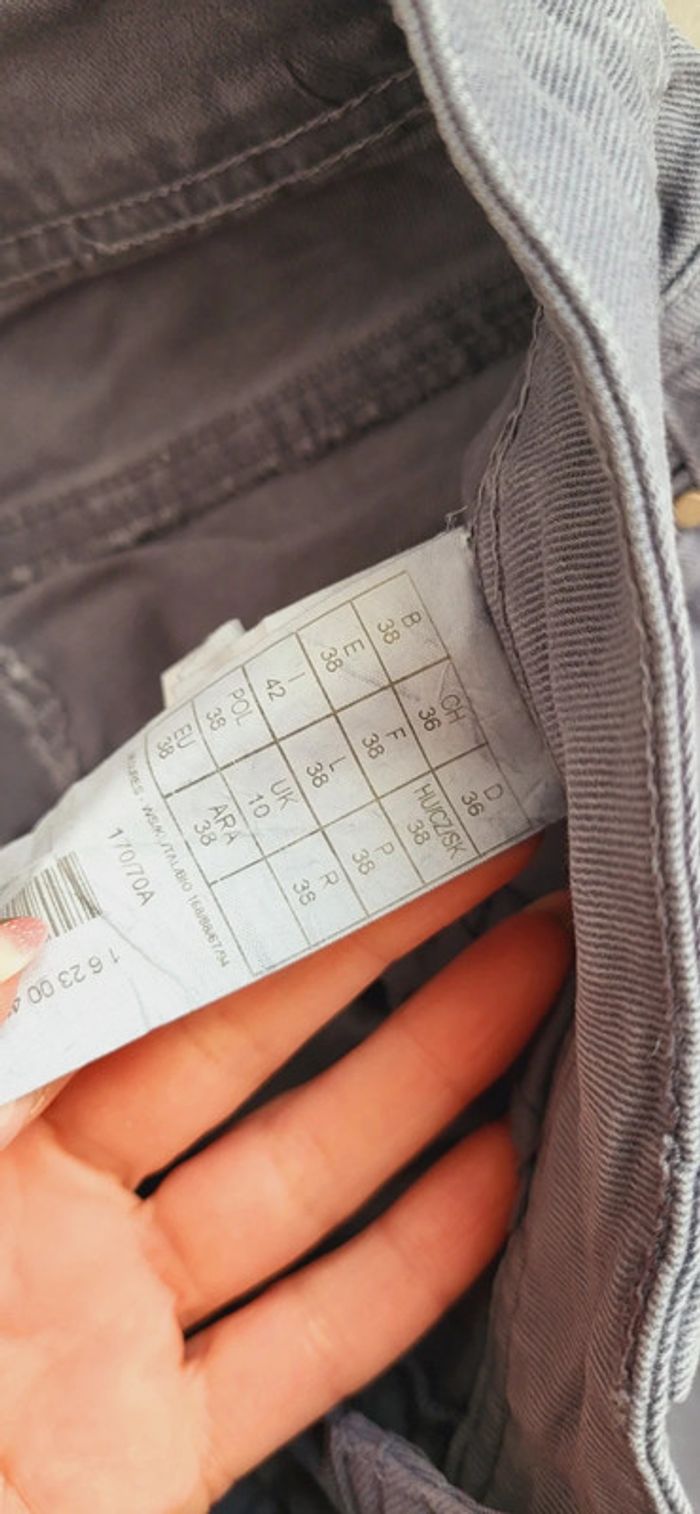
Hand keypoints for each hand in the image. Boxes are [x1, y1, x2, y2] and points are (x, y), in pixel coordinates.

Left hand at [0, 841, 571, 1512]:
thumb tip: (32, 932)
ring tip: (523, 993)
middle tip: (476, 890)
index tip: (334, 852)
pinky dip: (402, 1275)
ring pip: (297, 1193)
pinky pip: (301, 1351)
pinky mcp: (158, 1454)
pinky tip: (486, 1185)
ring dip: (421, 1094)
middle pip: (246, 1072)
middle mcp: (54, 1219)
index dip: (242, 923)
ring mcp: (113, 1336)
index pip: (139, 1001)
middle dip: (369, 976)